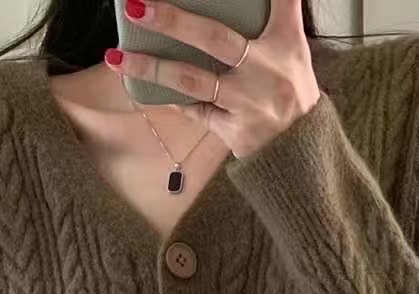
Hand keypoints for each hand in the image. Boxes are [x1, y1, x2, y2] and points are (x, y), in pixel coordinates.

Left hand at [106, 0, 321, 157]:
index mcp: (284, 45)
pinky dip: (172, 98)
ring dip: (152, 68)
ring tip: (117, 57)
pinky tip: (144, 88)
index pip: (280, 7)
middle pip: (214, 39)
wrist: (301, 152)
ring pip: (193, 81)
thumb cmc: (292, 92)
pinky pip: (196, 111)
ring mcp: (246, 104)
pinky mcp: (234, 131)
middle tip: (136, 6)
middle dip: (175, 21)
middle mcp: (264, 72)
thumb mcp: (294, 50)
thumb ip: (280, 14)